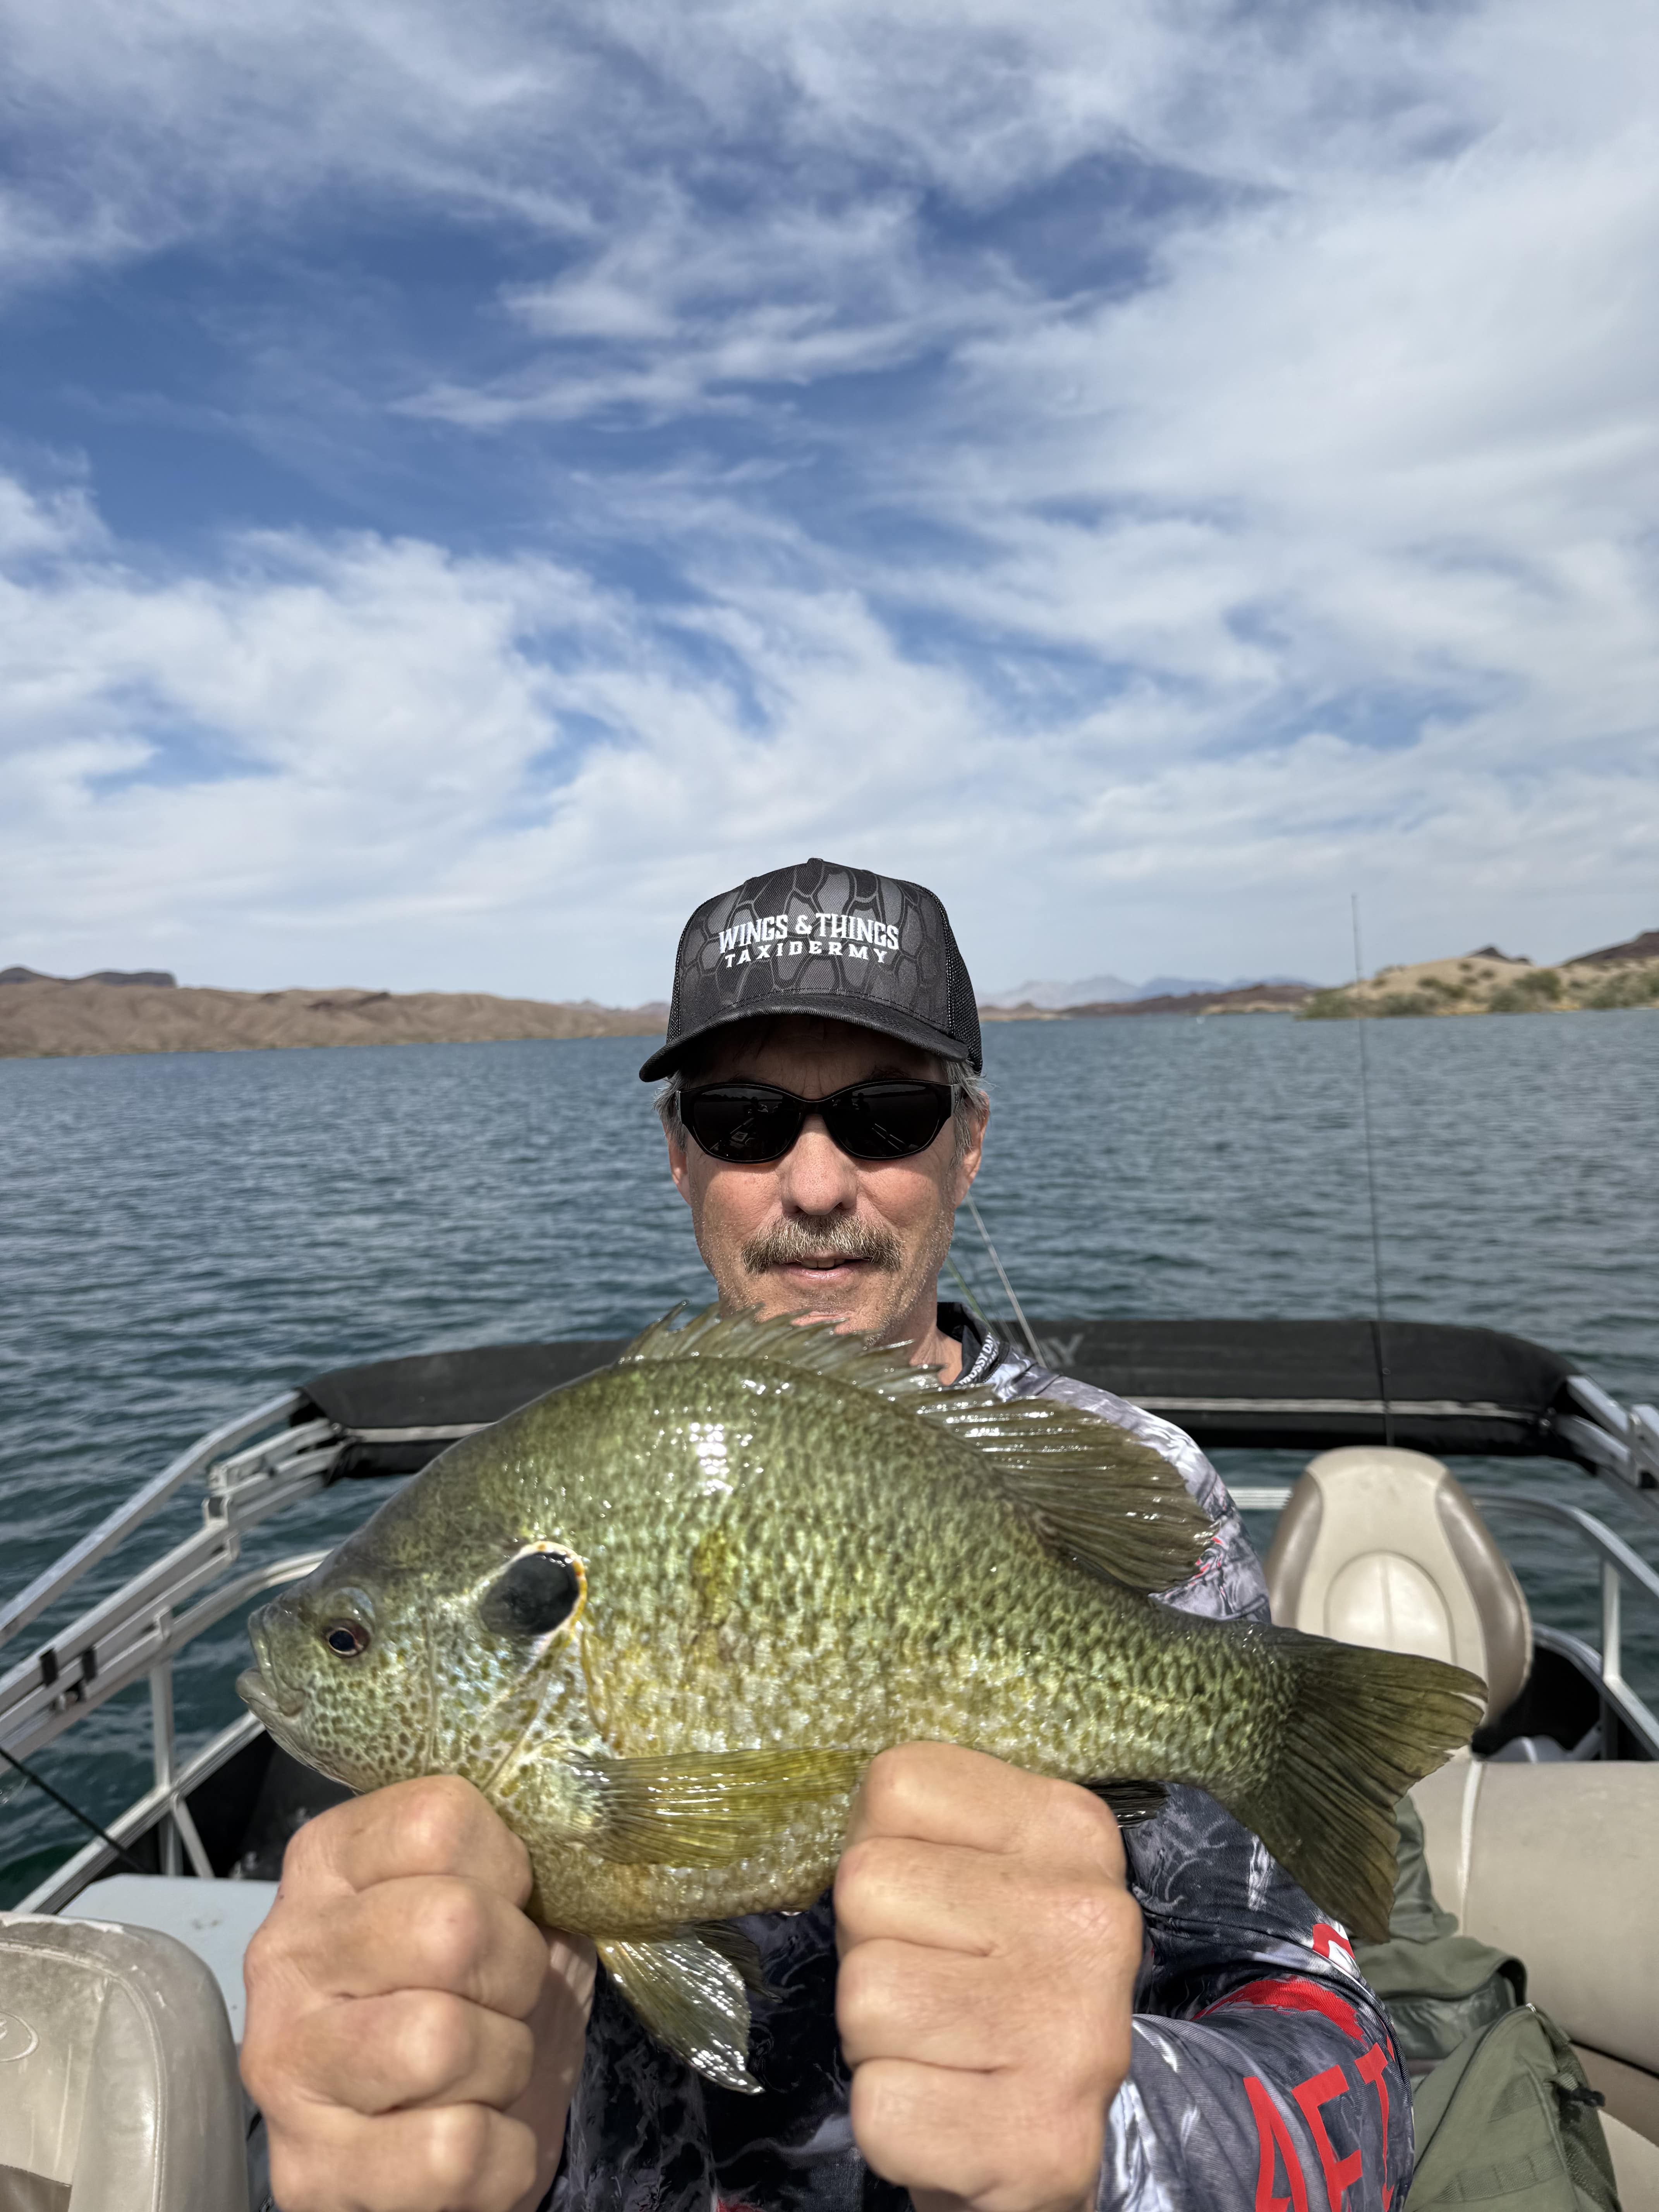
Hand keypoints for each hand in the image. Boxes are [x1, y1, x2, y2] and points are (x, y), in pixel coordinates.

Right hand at [242, 1775, 594, 2211]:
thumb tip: (571, 1840)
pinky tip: (475, 2137)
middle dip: (516, 1971)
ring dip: (503, 2063)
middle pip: (450, 1925)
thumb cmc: (474, 2005)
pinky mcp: (307, 2172)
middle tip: (505, 1996)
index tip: (510, 1903)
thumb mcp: (500, 1910)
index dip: (506, 1868)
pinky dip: (502, 2156)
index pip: (438, 1820)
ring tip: (484, 2069)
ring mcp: (286, 2064)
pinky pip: (451, 2152)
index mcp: (328, 1863)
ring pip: (440, 2041)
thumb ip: (517, 1865)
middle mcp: (288, 1952)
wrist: (434, 2153)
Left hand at [835, 1744, 1139, 2211]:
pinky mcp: (1044, 2140)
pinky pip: (880, 2108)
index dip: (880, 1854)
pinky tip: (950, 2117)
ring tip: (939, 2050)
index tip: (928, 1907)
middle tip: (931, 1990)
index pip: (896, 1786)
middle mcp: (1090, 1917)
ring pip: (863, 1995)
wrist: (1042, 2150)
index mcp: (1072, 1829)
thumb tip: (849, 1838)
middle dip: (869, 1948)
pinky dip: (891, 2124)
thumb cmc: (983, 1987)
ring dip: (875, 2038)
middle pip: (865, 1885)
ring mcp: (1075, 2031)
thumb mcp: (976, 1875)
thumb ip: (920, 1834)